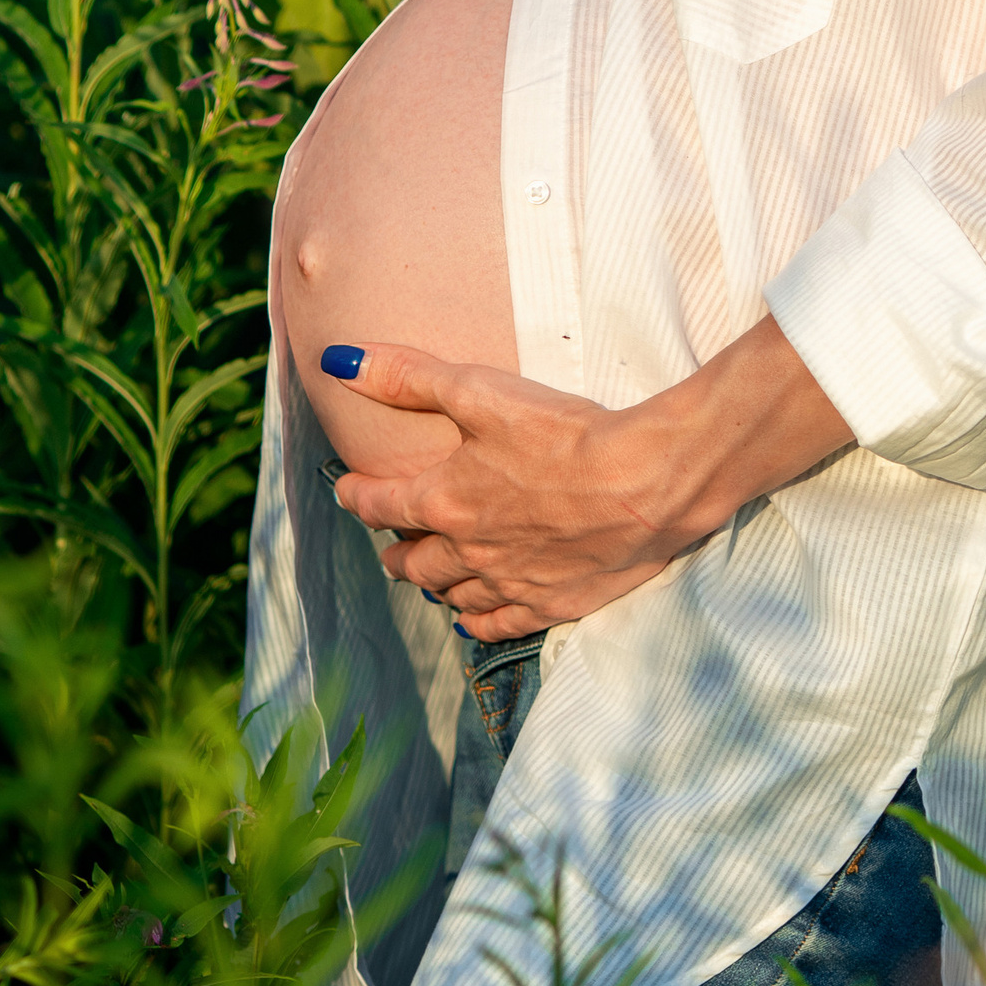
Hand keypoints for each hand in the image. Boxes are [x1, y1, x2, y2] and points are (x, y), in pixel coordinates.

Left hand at [326, 316, 855, 638]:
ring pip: (452, 595)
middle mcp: (468, 553)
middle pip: (413, 562)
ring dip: (433, 584)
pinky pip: (499, 624)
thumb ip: (407, 377)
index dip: (358, 497)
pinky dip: (478, 620)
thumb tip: (340, 361)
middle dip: (395, 551)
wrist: (645, 482)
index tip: (348, 491)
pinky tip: (471, 618)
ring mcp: (509, 584)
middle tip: (389, 545)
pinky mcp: (552, 604)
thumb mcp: (479, 390)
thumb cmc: (564, 432)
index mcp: (443, 502)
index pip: (380, 505)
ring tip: (427, 577)